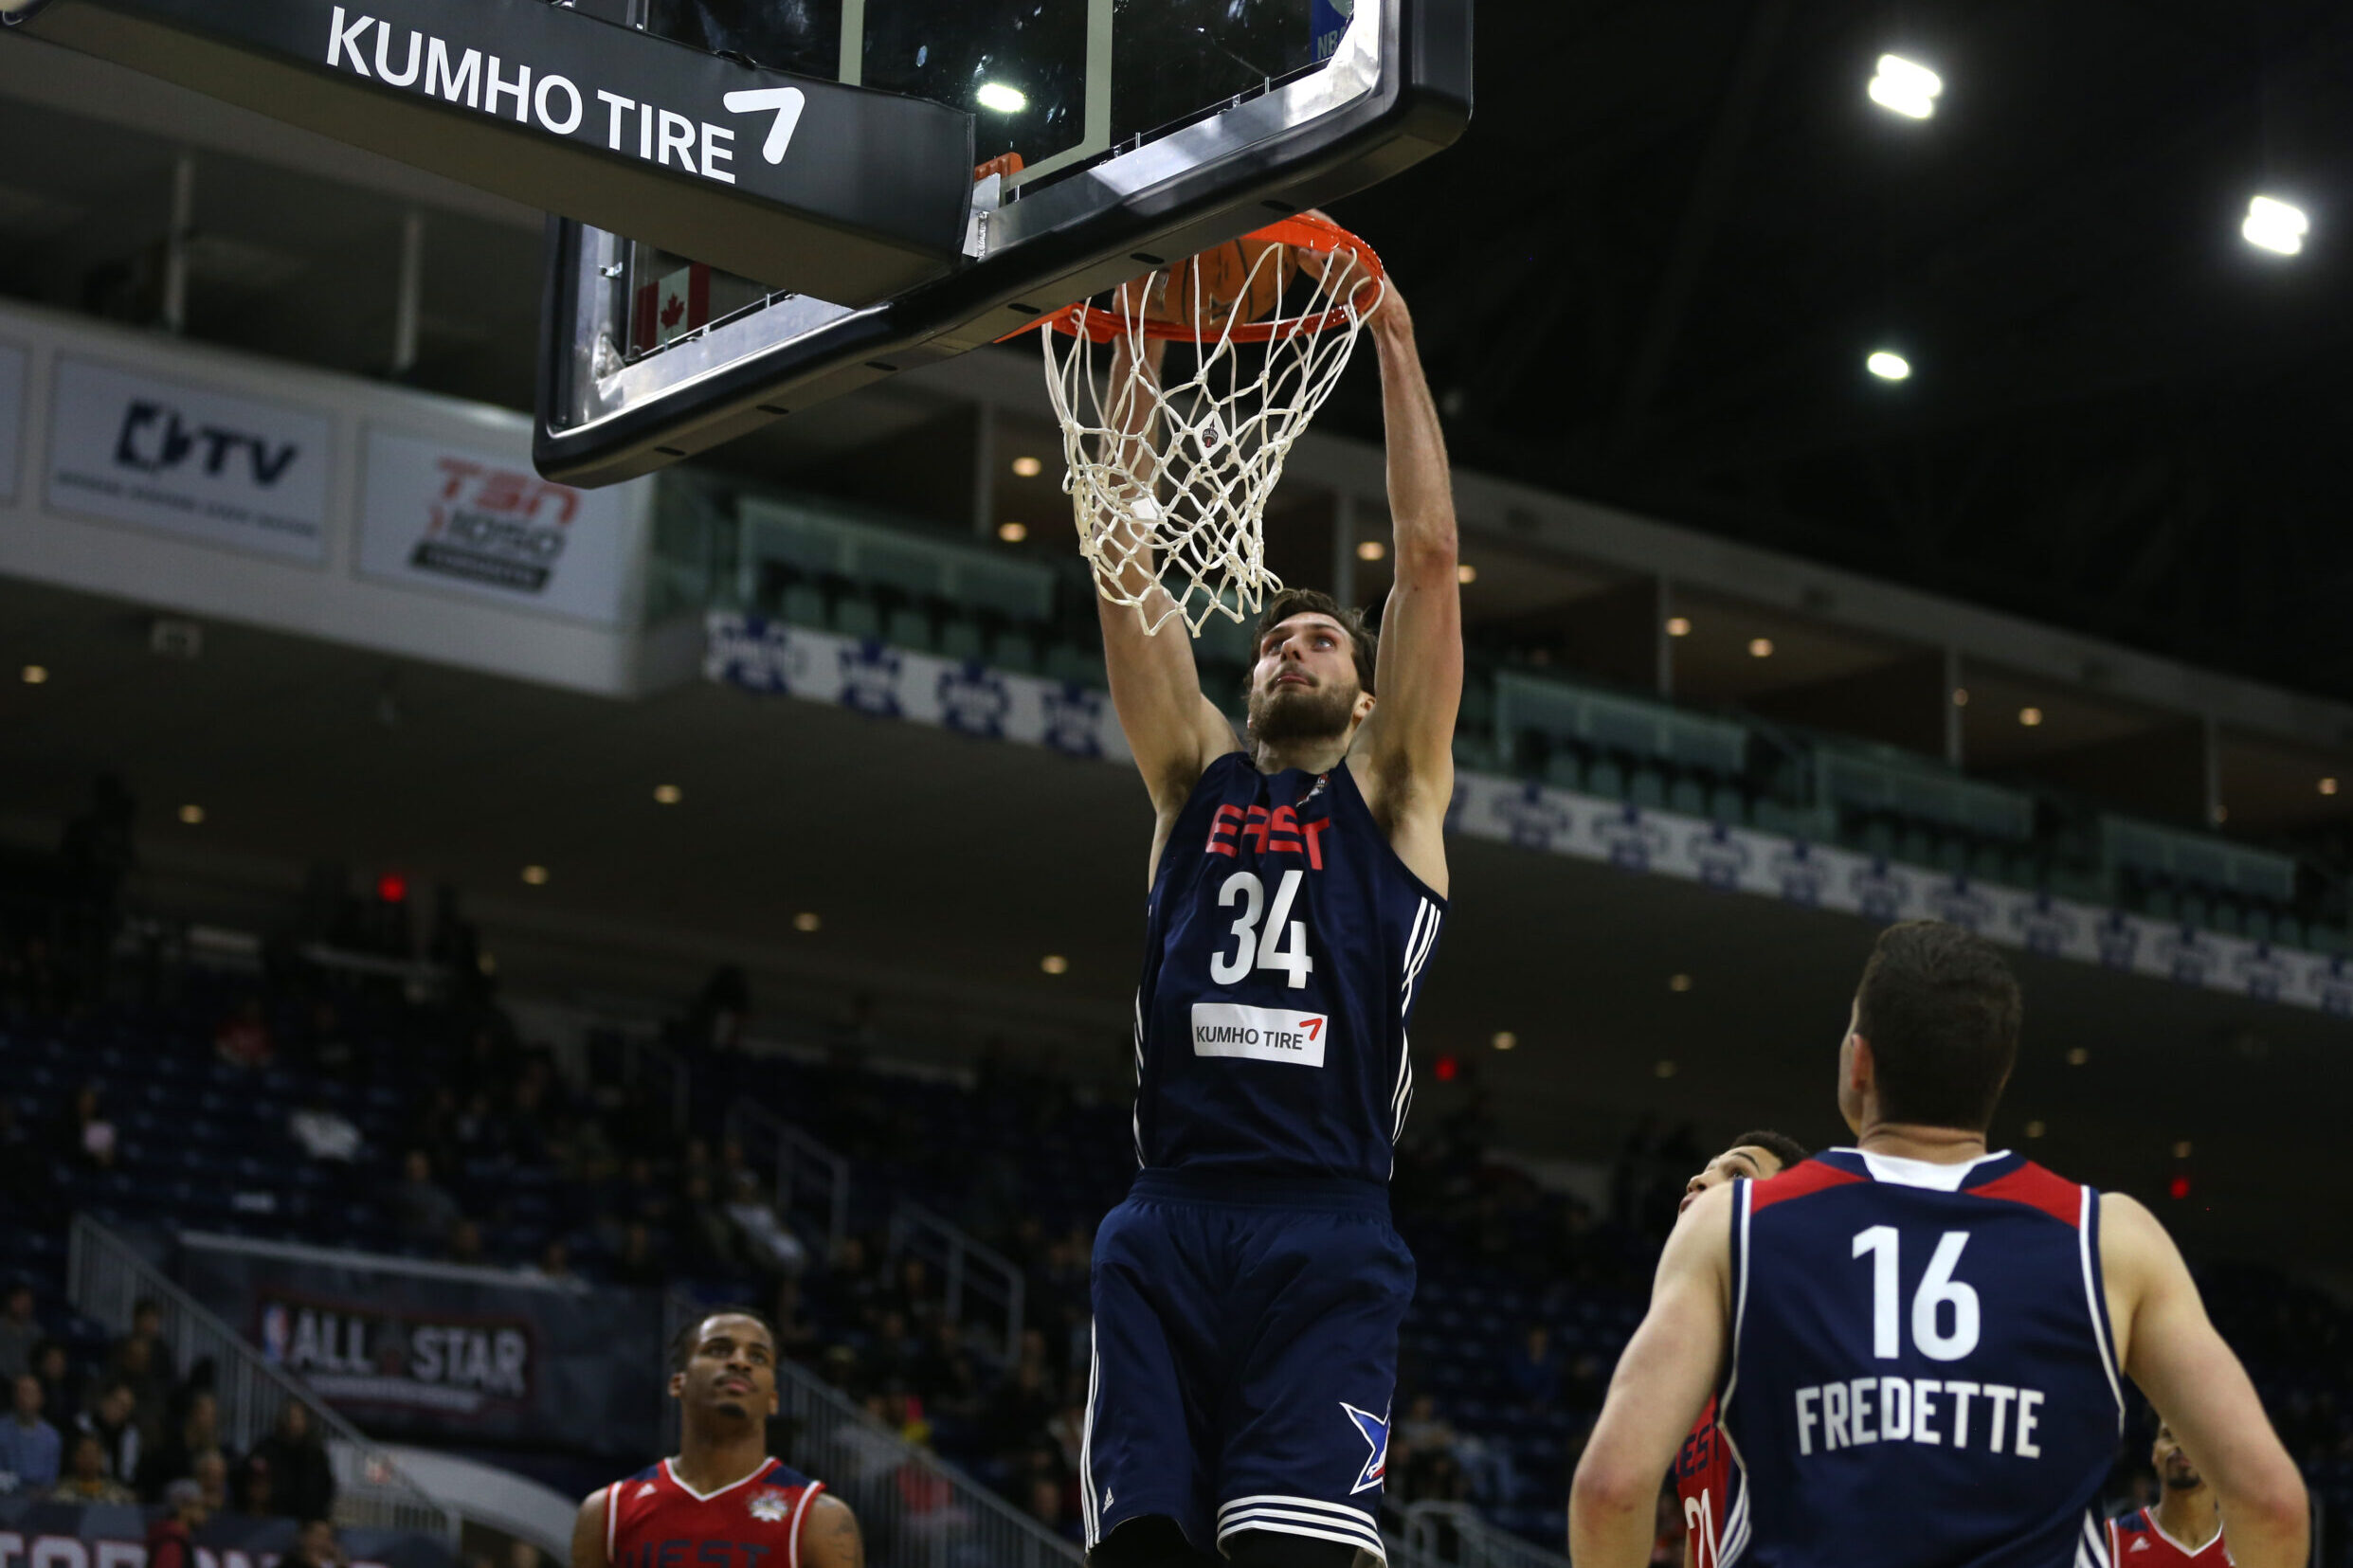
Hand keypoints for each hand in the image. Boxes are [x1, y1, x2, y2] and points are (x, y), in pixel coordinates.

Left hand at [1295, 210, 1400, 329]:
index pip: (1322, 229)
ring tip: (1298, 230)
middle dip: (1311, 218)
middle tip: (1295, 214)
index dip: (1308, 221)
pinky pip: (1341, 255)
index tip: (1291, 216)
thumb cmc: (1355, 293)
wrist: (1378, 306)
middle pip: (1328, 227)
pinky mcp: (1361, 262)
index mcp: (1341, 247)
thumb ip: (1314, 268)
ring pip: (1334, 237)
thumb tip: (1299, 252)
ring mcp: (1355, 252)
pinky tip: (1311, 255)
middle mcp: (1348, 246)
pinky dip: (1325, 254)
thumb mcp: (1329, 282)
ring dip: (1316, 233)